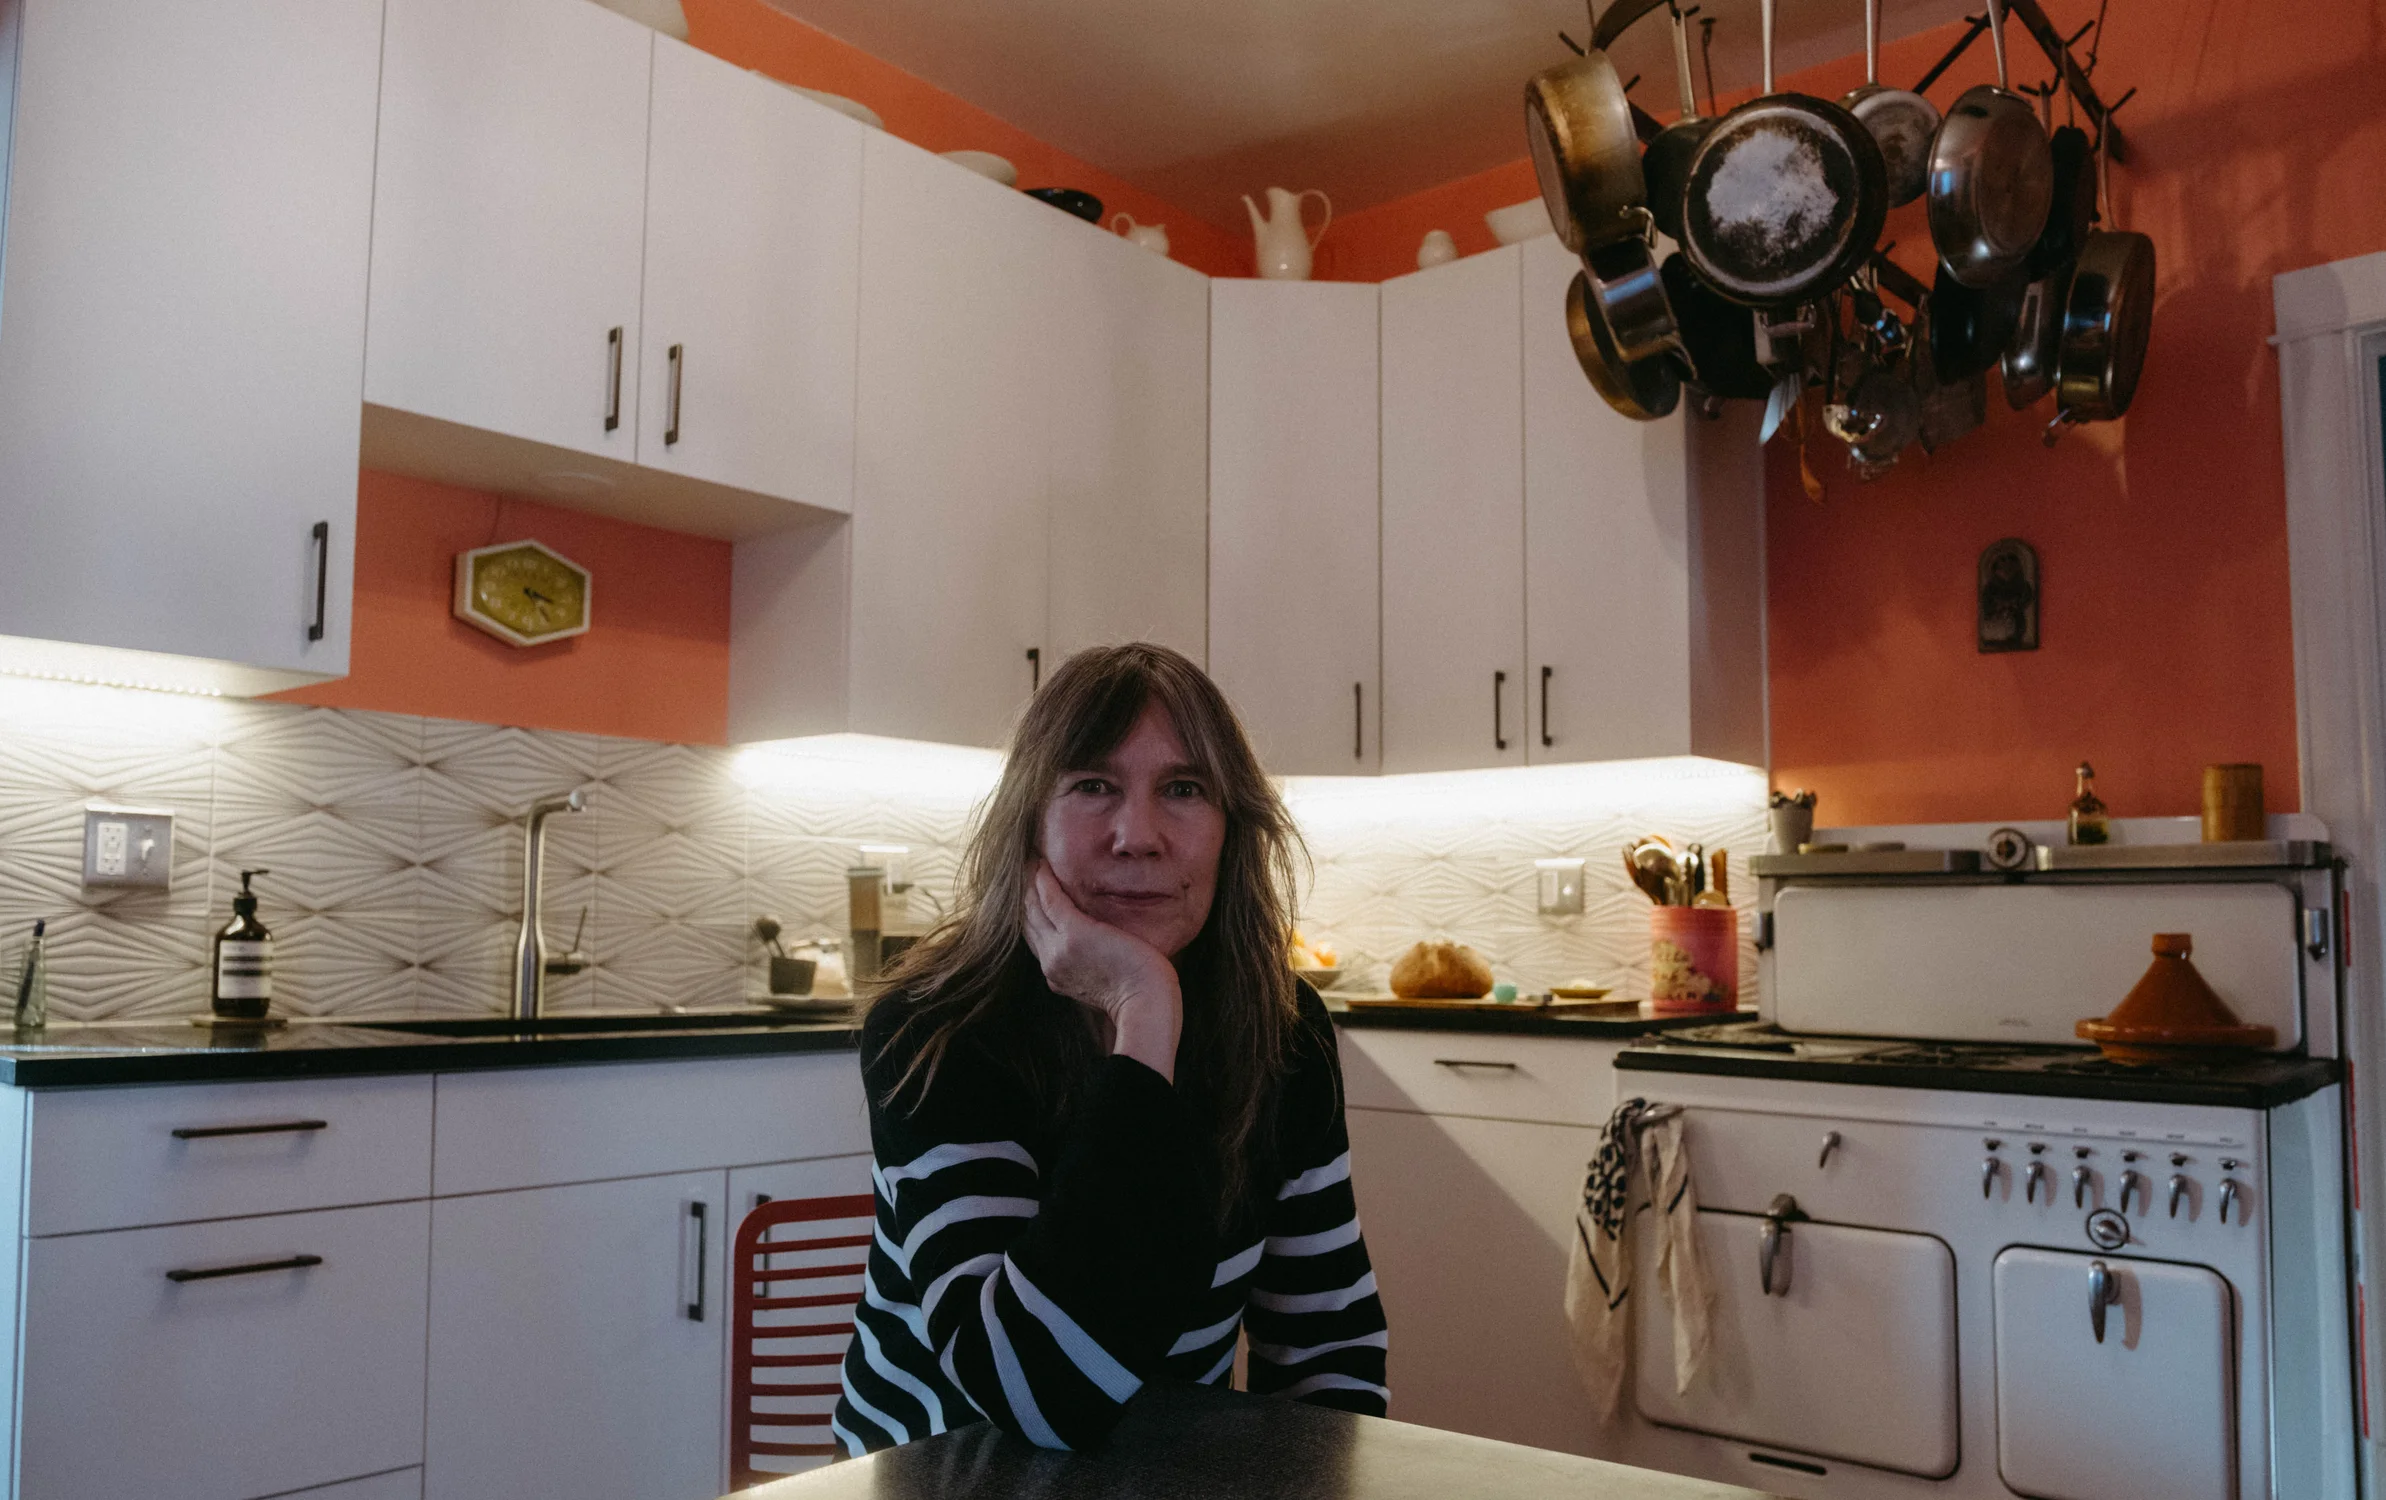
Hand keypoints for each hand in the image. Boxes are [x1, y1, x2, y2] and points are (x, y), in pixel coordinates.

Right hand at [1023, 862, 1181, 1080]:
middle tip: (1023, 871)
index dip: (1032, 916)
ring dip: (1028, 883)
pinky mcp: (1075, 935)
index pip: (1037, 940)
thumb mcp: (1108, 985)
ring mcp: (1060, 949)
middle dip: (1023, 897)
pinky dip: (1043, 880)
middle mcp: (1052, 964)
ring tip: (1029, 862)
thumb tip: (1104, 956)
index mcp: (1059, 976)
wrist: (1147, 1006)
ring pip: (1033, 909)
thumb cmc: (1141, 998)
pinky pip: (1050, 899)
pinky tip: (1042, 865)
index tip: (1030, 895)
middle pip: (1028, 923)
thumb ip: (1097, 969)